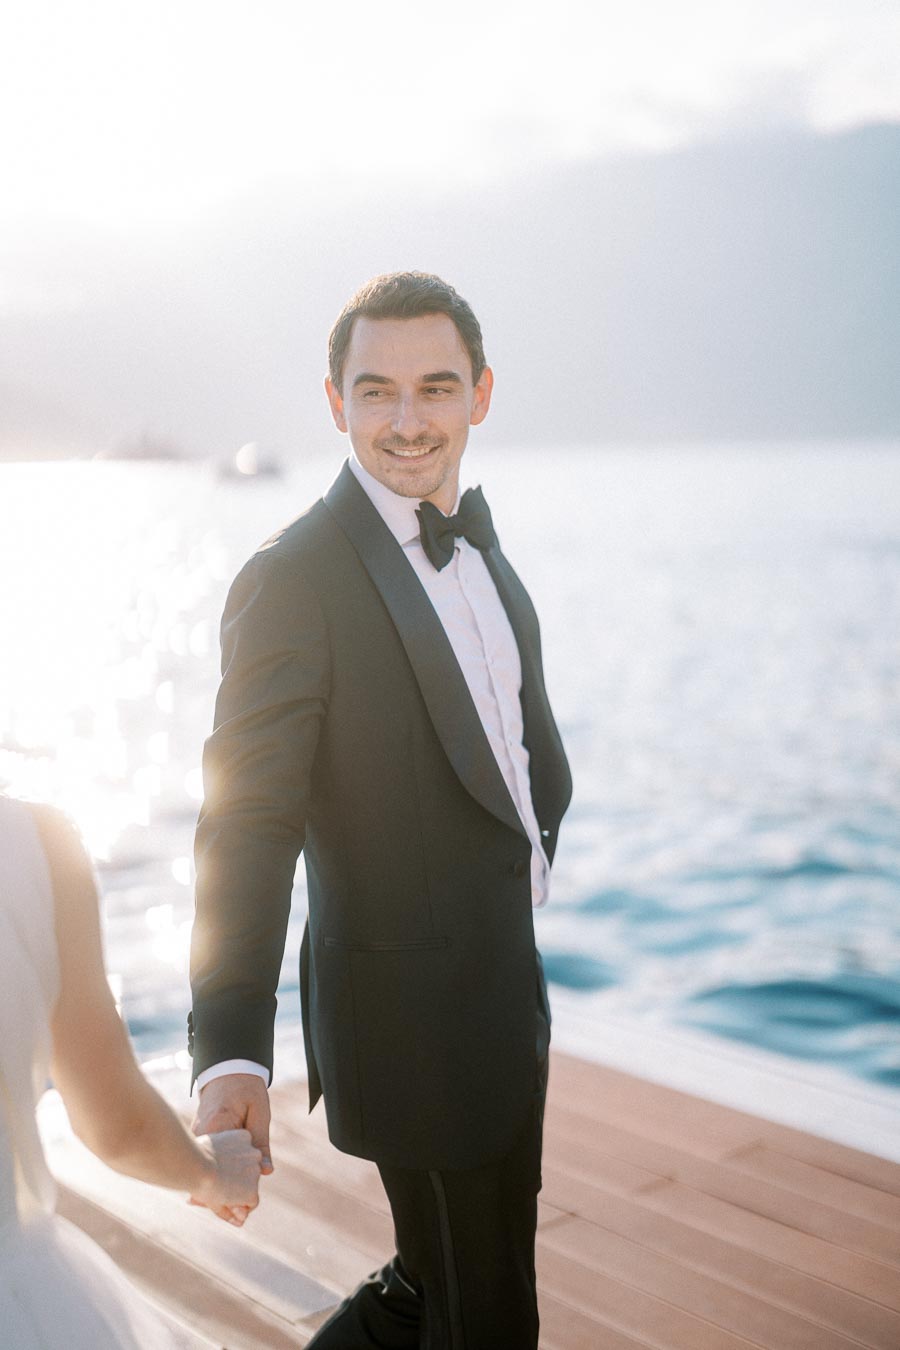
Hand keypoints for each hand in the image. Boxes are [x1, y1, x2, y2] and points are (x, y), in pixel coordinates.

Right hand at [191, 1073, 272, 1224]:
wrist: (229, 1071)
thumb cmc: (246, 1089)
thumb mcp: (259, 1112)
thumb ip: (261, 1141)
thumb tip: (267, 1172)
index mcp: (218, 1124)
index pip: (218, 1163)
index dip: (226, 1190)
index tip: (240, 1212)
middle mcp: (204, 1133)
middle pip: (209, 1171)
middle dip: (221, 1196)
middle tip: (238, 1219)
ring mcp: (200, 1136)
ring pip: (204, 1168)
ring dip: (215, 1190)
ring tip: (231, 1214)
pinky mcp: (201, 1136)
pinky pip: (204, 1160)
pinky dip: (212, 1176)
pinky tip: (220, 1194)